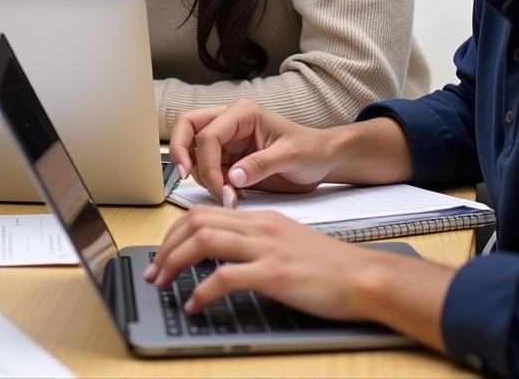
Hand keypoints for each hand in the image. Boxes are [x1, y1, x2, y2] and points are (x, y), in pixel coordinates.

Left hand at [147, 207, 379, 319]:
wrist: (364, 276)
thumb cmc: (330, 266)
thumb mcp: (286, 241)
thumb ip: (256, 241)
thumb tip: (224, 256)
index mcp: (259, 218)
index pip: (204, 213)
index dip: (175, 233)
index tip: (163, 252)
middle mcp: (258, 227)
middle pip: (196, 223)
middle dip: (166, 247)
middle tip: (154, 271)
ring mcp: (265, 249)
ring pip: (203, 241)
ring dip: (174, 263)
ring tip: (163, 284)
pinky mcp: (274, 274)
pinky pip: (225, 277)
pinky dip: (203, 291)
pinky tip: (195, 304)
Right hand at [170, 99, 333, 205]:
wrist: (322, 161)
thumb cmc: (310, 150)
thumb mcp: (291, 156)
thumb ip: (261, 164)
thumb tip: (233, 177)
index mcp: (242, 113)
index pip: (208, 134)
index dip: (206, 162)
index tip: (219, 187)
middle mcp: (229, 123)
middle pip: (187, 127)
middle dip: (180, 151)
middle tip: (185, 176)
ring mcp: (226, 141)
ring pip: (192, 151)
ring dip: (201, 175)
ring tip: (226, 195)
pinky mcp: (227, 159)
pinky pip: (205, 168)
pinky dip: (210, 183)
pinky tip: (230, 195)